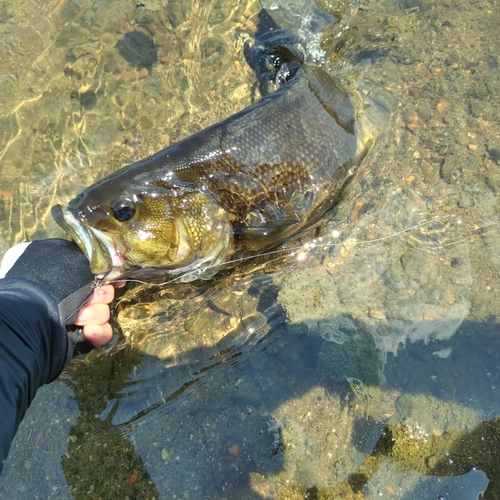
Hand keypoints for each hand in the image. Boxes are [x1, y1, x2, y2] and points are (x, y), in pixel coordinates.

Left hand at [1, 239, 118, 356]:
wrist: (33, 318)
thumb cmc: (47, 284)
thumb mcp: (65, 256)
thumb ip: (86, 257)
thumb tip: (102, 263)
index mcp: (70, 278)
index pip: (98, 275)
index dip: (108, 276)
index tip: (112, 279)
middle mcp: (75, 297)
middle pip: (105, 293)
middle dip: (99, 296)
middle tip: (85, 298)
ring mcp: (80, 318)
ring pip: (104, 312)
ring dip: (93, 314)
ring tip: (75, 318)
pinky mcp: (84, 337)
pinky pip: (105, 333)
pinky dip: (99, 332)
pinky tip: (87, 330)